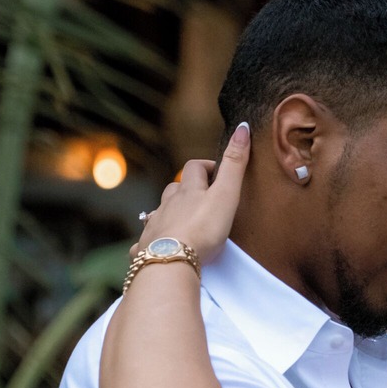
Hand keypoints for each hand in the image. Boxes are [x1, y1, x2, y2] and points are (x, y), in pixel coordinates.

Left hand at [134, 122, 248, 263]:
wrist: (172, 260)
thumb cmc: (202, 229)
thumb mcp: (226, 195)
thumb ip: (235, 164)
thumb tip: (242, 127)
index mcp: (188, 191)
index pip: (195, 168)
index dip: (206, 166)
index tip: (218, 172)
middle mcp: (168, 204)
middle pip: (173, 188)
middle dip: (185, 188)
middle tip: (201, 197)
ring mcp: (155, 225)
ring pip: (158, 211)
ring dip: (168, 211)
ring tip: (179, 219)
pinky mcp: (146, 247)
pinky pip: (144, 241)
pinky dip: (151, 240)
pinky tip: (155, 248)